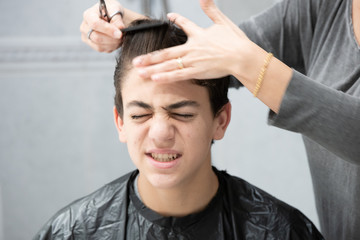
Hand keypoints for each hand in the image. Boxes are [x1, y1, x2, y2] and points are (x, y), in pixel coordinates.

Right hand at [80, 0, 124, 52]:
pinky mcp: (92, 45)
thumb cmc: (111, 11)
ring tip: (120, 37)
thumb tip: (120, 28)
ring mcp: (87, 38)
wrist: (112, 17)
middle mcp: (85, 27)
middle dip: (112, 39)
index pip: (95, 24)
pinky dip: (112, 47)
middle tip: (122, 36)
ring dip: (113, 44)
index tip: (119, 33)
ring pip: (99, 46)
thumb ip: (117, 19)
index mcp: (88, 15)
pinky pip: (102, 50)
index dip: (108, 30)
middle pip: (96, 37)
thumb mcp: (116, 9)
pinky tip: (116, 40)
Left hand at [132, 0, 252, 81]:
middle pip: (166, 53)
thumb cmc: (235, 41)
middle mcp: (191, 48)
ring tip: (139, 71)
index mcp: (198, 34)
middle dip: (149, 58)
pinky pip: (178, 75)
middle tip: (135, 61)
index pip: (185, 24)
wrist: (242, 57)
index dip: (177, 19)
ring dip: (153, 68)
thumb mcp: (223, 22)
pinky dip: (166, 76)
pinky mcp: (197, 71)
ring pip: (168, 65)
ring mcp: (193, 61)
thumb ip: (211, 9)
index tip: (170, 16)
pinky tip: (154, 78)